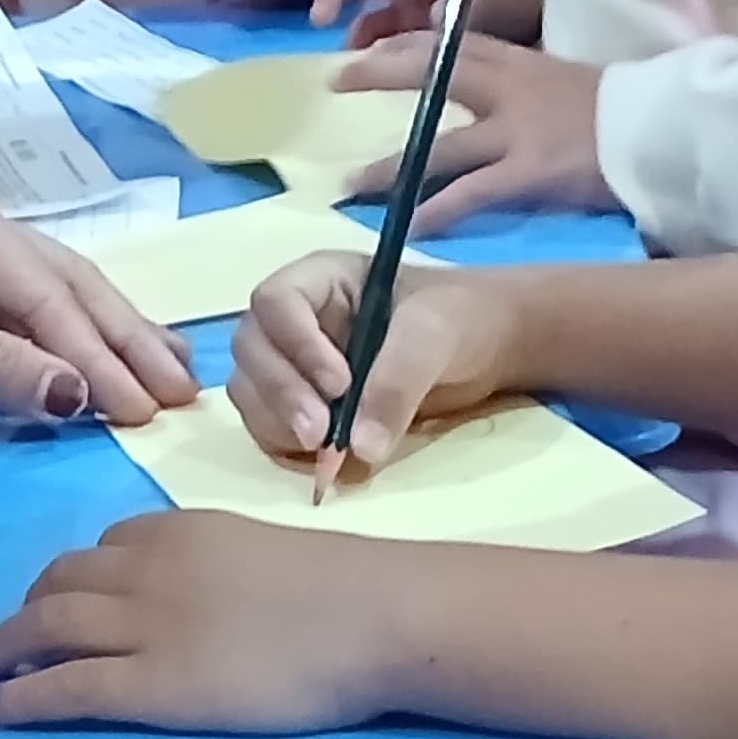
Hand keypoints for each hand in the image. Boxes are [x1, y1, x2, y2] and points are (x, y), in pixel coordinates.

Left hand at [0, 174, 197, 423]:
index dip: (101, 348)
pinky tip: (92, 390)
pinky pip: (13, 333)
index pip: (50, 288)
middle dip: (125, 340)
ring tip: (162, 390)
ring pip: (46, 311)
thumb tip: (76, 396)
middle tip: (183, 394)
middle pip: (65, 288)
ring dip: (102, 351)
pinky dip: (55, 363)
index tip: (145, 403)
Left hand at [0, 512, 412, 731]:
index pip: (104, 547)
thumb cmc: (343, 588)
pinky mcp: (151, 684)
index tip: (56, 600)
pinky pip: (64, 686)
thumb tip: (208, 592)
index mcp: (179, 530)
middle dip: (25, 610)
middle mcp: (146, 567)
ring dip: (4, 647)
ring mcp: (144, 625)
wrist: (374, 615)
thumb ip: (218, 562)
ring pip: (46, 627)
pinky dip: (19, 697)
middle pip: (59, 582)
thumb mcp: (261, 550)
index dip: (69, 578)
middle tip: (6, 640)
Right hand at [223, 248, 520, 470]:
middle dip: (280, 394)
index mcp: (320, 280)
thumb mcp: (435, 337)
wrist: (487, 349)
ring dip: (277, 422)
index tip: (340, 385)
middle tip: (321, 436)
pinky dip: (286, 445)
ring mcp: (294, 363)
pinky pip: (268, 425)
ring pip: (250, 391)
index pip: (275, 303)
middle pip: (251, 350)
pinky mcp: (302, 405)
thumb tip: (360, 449)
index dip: (296, 345)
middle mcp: (296, 319)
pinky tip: (326, 457)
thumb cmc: (460, 319)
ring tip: (326, 449)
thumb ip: (397, 382)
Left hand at [331, 33, 611, 227]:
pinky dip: (437, 209)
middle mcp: (508, 88)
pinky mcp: (530, 173)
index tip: (366, 49)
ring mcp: (516, 132)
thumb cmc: (620, 106)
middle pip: (432, 73)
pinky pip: (472, 193)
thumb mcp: (564, 79)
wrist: (663, 126)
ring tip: (351, 184)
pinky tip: (408, 226)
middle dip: (380, 74)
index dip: (403, 44)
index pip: (448, 42)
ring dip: (391, 166)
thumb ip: (521, 84)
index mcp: (518, 60)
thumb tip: (487, 96)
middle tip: (335, 81)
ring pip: (438, 147)